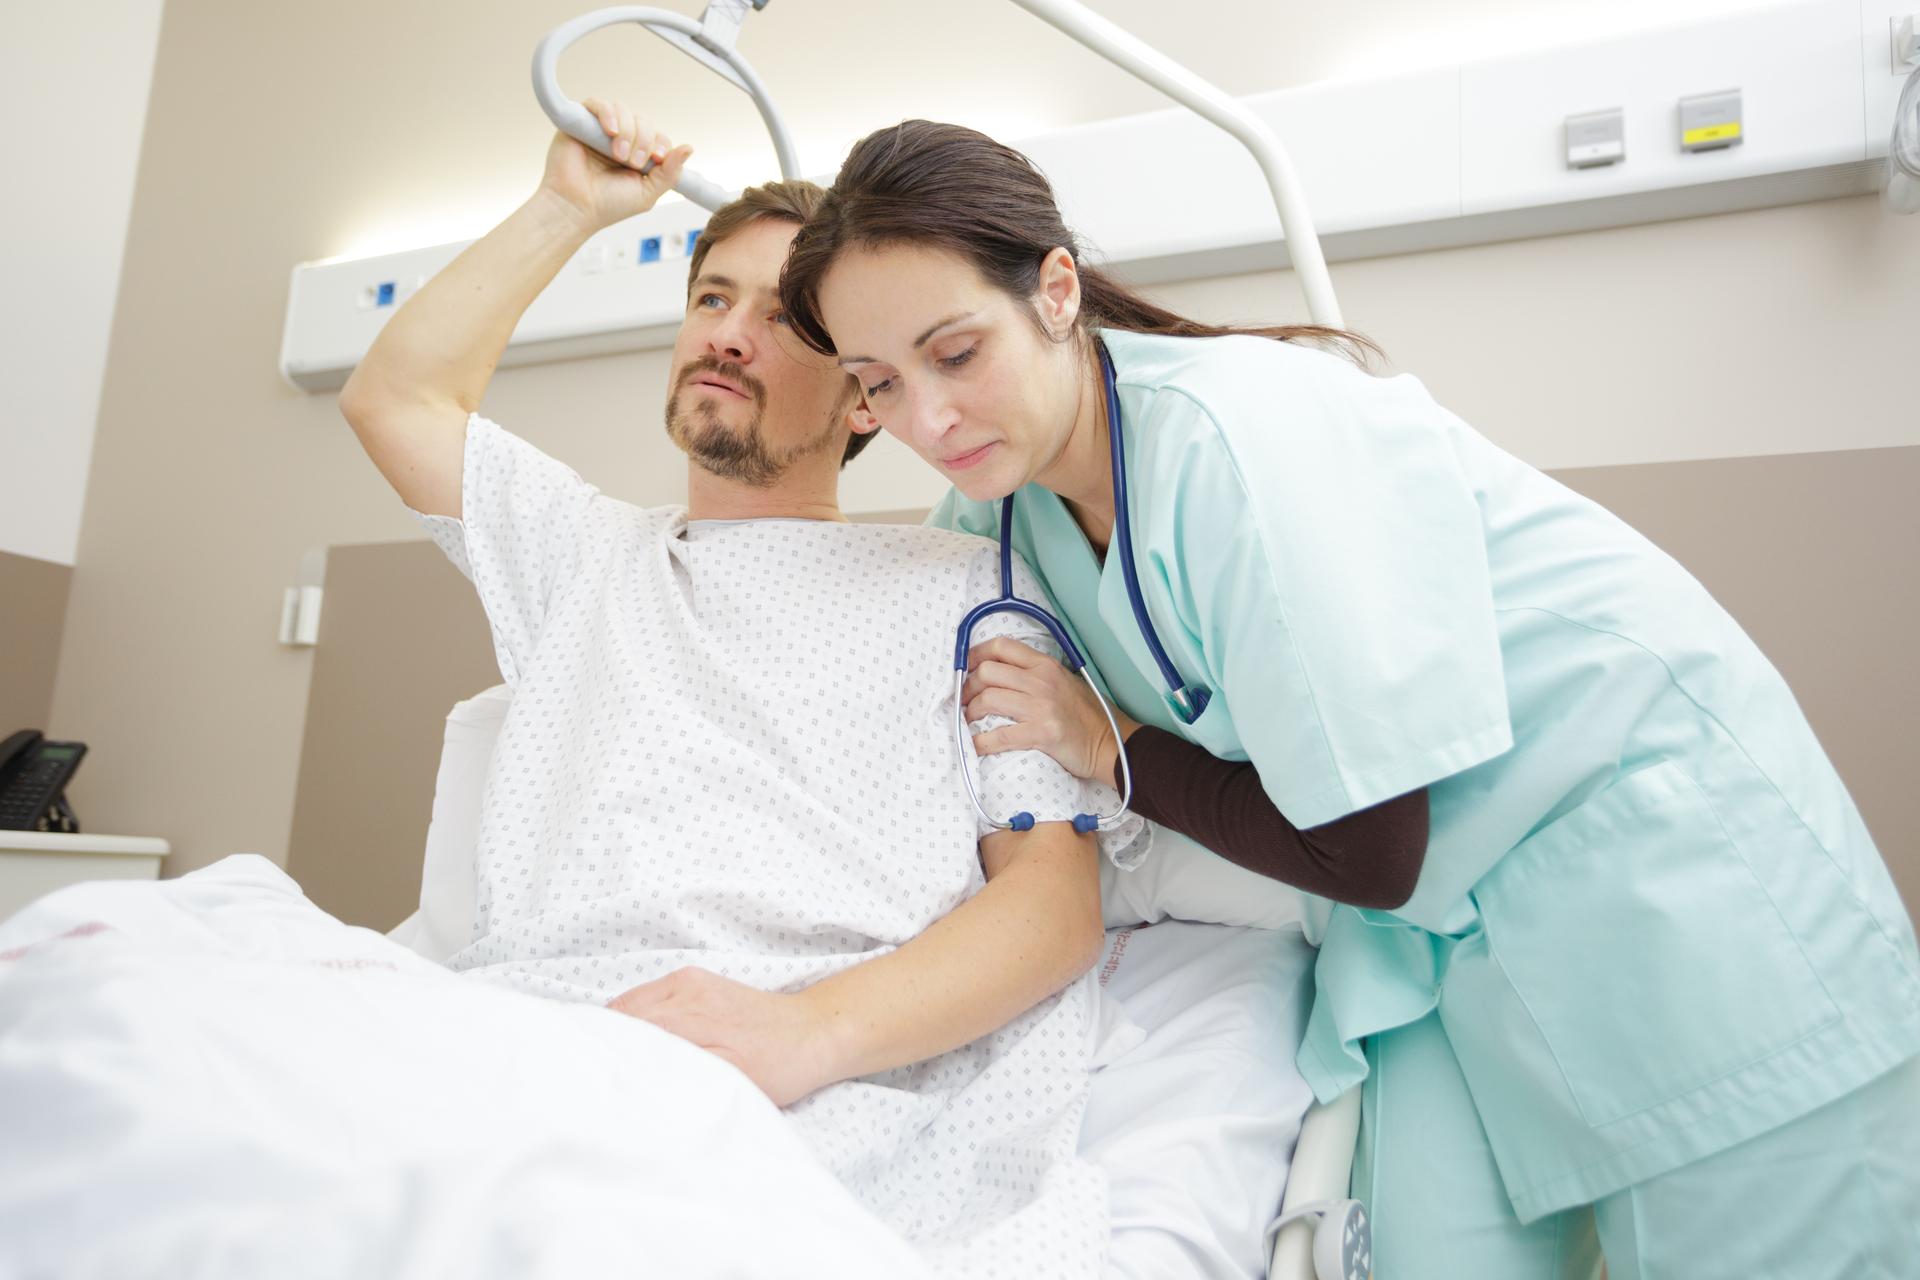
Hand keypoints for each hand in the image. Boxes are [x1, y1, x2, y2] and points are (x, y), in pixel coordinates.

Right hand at [539, 96, 692, 231]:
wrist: (575, 208)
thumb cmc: (608, 205)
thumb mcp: (648, 193)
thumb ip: (670, 172)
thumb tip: (689, 147)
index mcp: (638, 155)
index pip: (657, 136)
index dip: (660, 143)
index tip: (656, 159)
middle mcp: (620, 140)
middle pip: (643, 121)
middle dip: (644, 140)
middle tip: (634, 162)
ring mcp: (600, 130)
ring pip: (623, 111)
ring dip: (627, 131)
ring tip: (619, 155)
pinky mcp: (580, 122)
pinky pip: (598, 104)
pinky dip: (608, 113)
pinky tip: (610, 131)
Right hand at [607, 966, 840, 1107]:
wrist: (813, 1032)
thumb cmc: (777, 1064)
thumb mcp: (731, 1079)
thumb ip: (683, 1070)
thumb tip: (641, 1071)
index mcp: (688, 1014)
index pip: (624, 1028)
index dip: (604, 1052)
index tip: (590, 1078)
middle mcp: (684, 990)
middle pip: (621, 1013)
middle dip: (605, 1040)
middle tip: (596, 1075)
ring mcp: (688, 982)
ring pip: (631, 1003)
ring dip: (618, 1029)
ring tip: (613, 1060)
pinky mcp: (694, 981)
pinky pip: (648, 997)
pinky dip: (635, 1018)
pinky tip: (639, 1041)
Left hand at [962, 637, 1141, 783]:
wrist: (1109, 743)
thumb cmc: (1086, 714)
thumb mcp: (1064, 680)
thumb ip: (1035, 673)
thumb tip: (999, 672)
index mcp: (1046, 665)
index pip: (1002, 646)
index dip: (975, 654)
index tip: (965, 667)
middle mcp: (1042, 681)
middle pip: (987, 672)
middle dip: (968, 687)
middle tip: (965, 700)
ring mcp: (1041, 707)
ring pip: (988, 700)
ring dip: (970, 712)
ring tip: (969, 721)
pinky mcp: (1041, 734)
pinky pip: (999, 735)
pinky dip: (980, 742)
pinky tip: (975, 745)